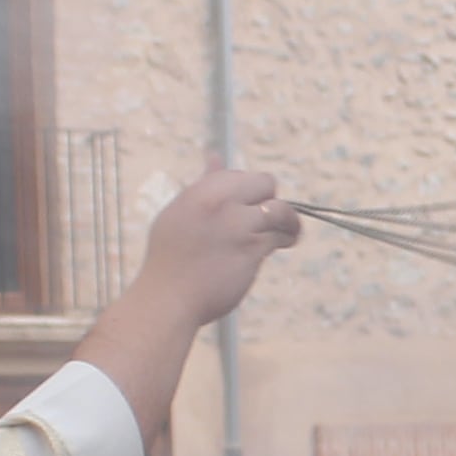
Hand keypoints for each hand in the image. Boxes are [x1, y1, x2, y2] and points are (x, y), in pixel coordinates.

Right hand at [133, 166, 298, 329]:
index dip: (248, 188)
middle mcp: (219, 203)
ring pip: (279, 209)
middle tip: (267, 216)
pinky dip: (286, 238)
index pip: (237, 174)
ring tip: (288, 230)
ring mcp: (237, 225)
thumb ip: (202, 186)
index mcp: (200, 192)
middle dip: (270, 197)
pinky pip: (279, 235)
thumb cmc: (170, 260)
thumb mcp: (178, 213)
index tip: (247, 206)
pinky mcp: (252, 249)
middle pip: (264, 183)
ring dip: (288, 219)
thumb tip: (215, 156)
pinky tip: (286, 242)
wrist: (167, 299)